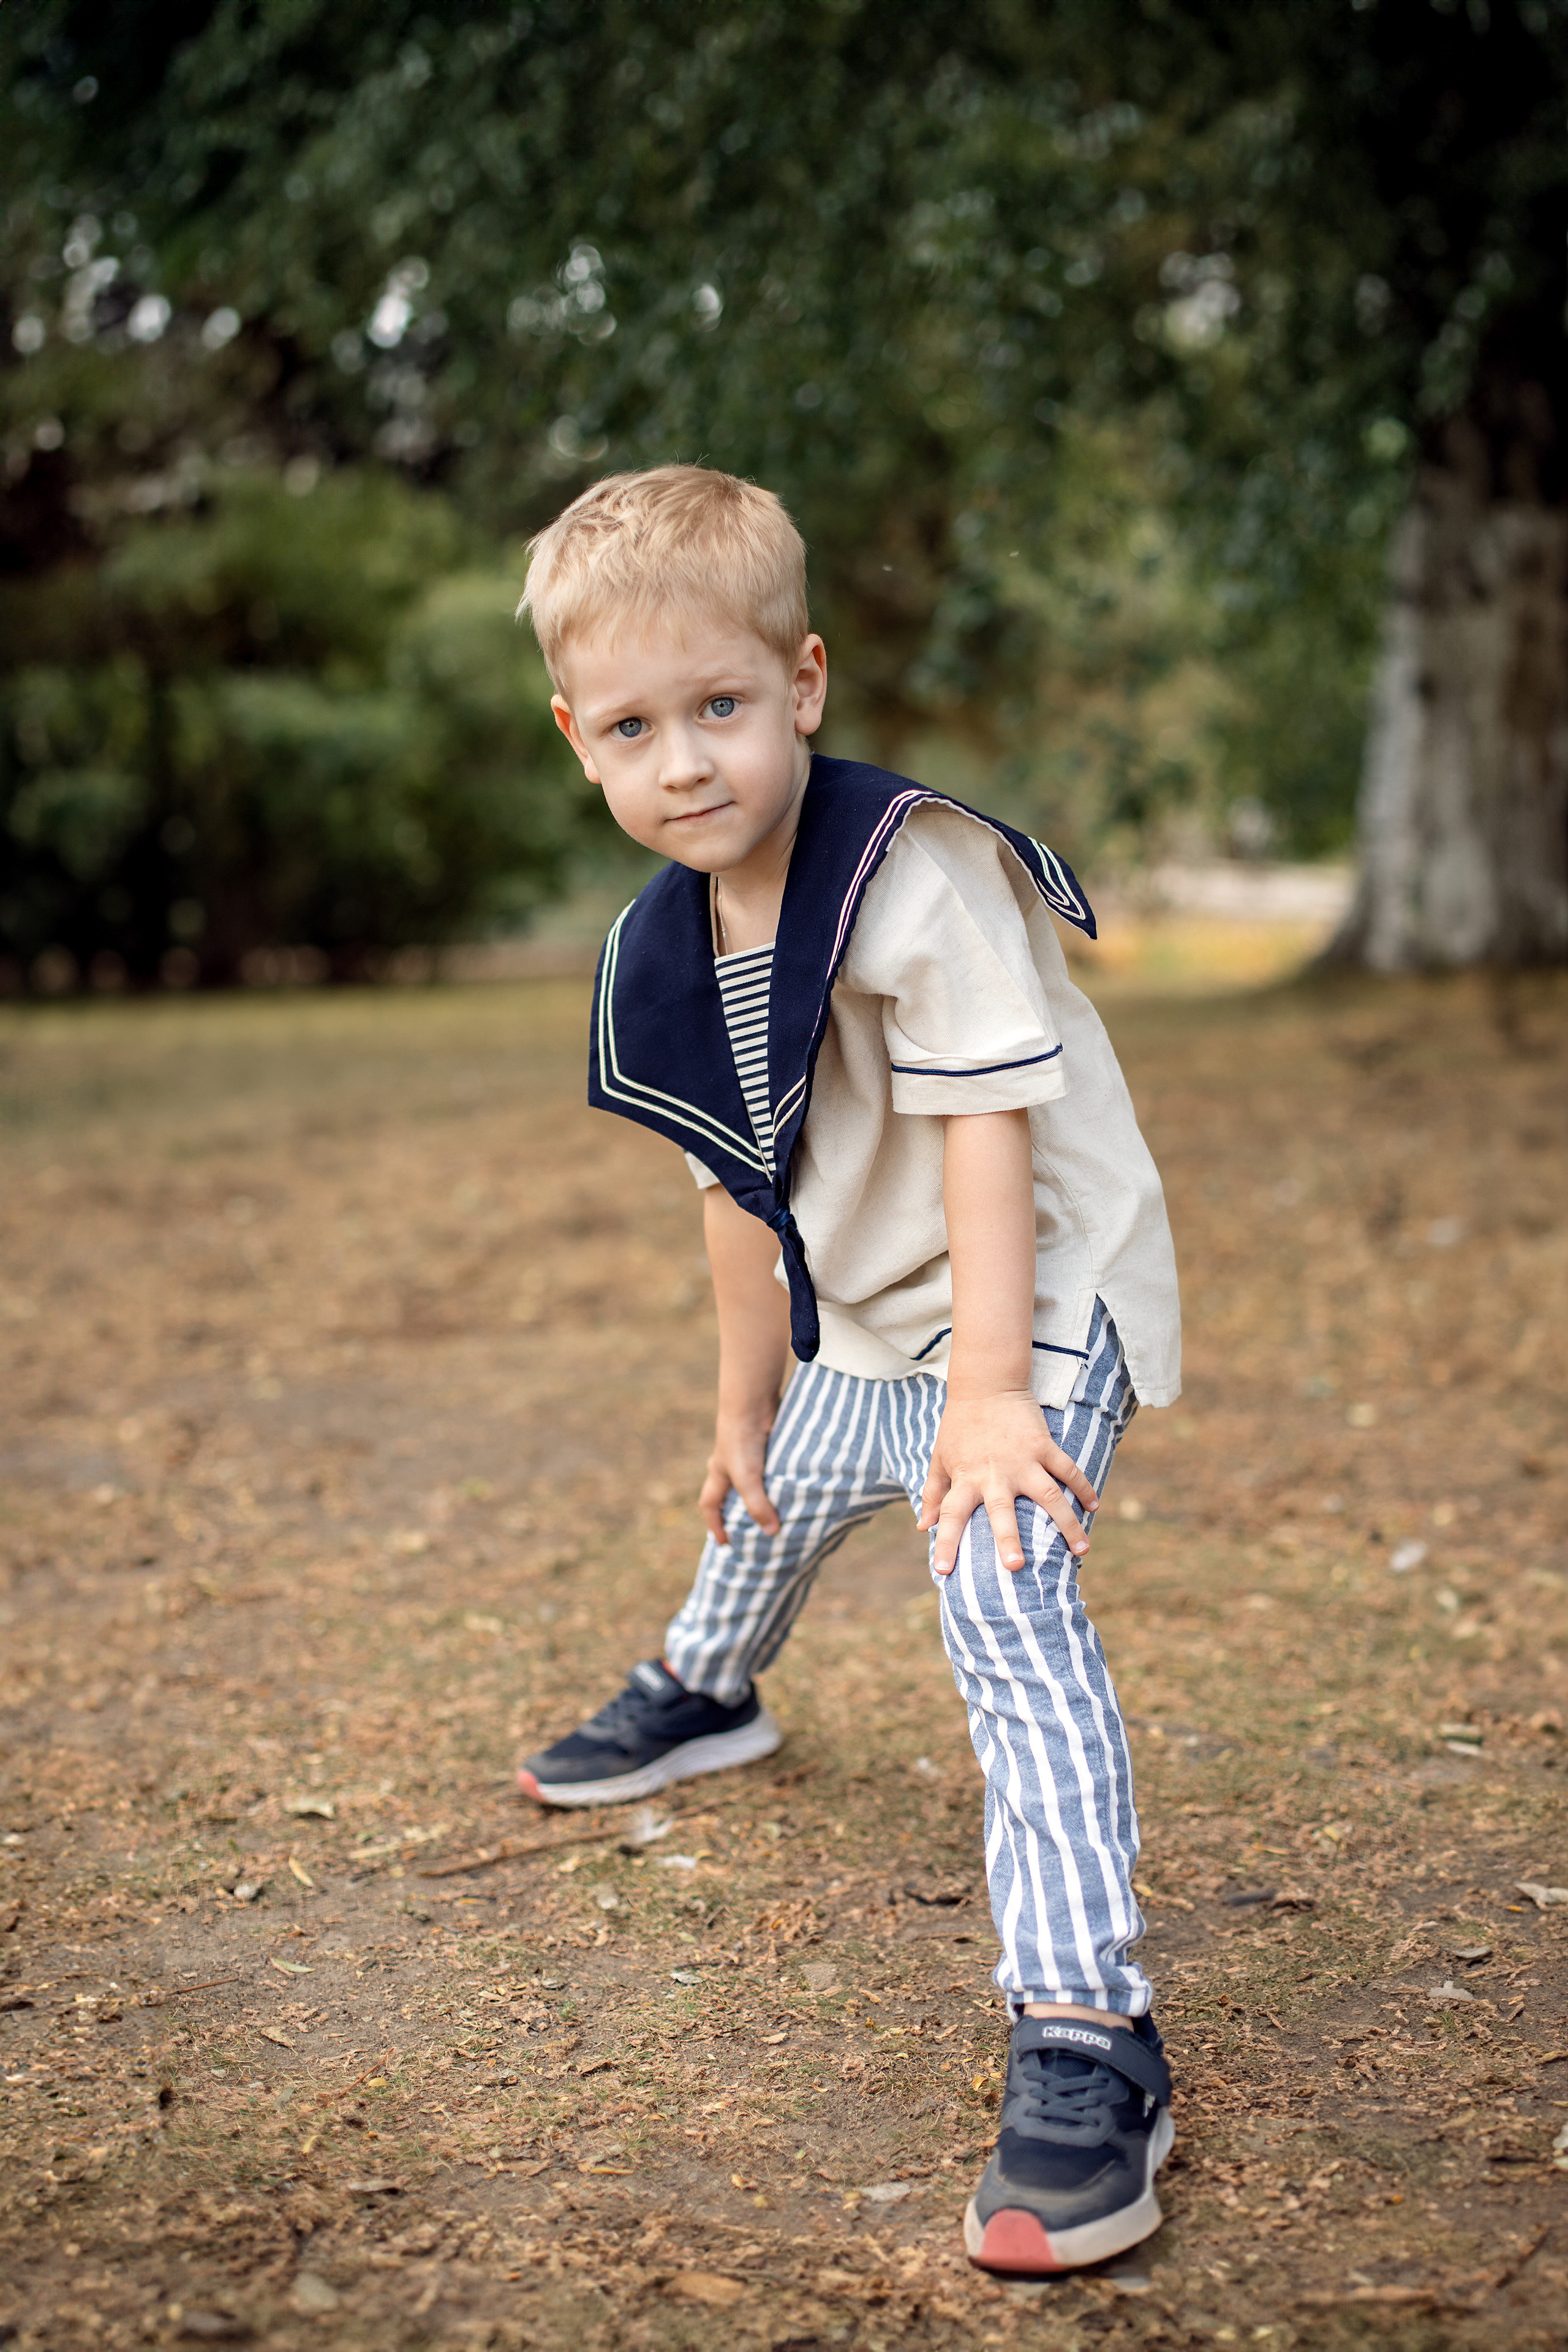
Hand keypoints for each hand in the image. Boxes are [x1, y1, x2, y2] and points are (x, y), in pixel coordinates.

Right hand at [699, 1409, 781, 1545]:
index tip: (724, 1544)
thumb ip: (759, 1505)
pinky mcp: (767, 1443)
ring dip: (763, 1493)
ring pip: (753, 1479)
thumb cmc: (742, 1442)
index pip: (710, 1505)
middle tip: (751, 1528)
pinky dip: (779, 1477)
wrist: (753, 1403)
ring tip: (779, 1509)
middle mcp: (731, 1464)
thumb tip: (773, 1533)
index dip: (715, 1525)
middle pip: (730, 1492)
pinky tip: (794, 1485)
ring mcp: (749, 1453)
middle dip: (737, 1510)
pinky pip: (771, 1465)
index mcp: (719, 1473)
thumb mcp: (747, 1478)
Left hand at [918, 1388, 1099, 1575]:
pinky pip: (1067, 1469)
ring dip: (1066, 1523)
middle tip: (1014, 1566)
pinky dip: (1083, 1487)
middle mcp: (994, 1473)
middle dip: (1008, 1538)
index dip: (945, 1542)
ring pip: (1048, 1495)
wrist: (986, 1385)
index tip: (944, 1570)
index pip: (951, 1515)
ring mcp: (1023, 1459)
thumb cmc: (959, 1426)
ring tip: (1082, 1550)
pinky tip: (1094, 1507)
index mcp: (966, 1478)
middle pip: (1001, 1510)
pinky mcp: (1043, 1445)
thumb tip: (923, 1527)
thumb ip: (934, 1493)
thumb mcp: (940, 1458)